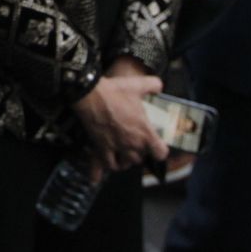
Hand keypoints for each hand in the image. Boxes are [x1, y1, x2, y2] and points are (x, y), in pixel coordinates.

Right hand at [70, 58, 168, 173]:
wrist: (90, 94)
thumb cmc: (114, 91)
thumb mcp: (137, 84)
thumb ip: (153, 85)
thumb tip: (160, 86)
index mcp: (145, 132)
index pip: (160, 153)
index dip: (159, 150)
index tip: (155, 145)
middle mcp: (132, 144)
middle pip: (141, 159)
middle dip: (139, 152)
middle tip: (136, 143)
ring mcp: (116, 147)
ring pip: (125, 163)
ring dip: (126, 160)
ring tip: (123, 153)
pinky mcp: (101, 148)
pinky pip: (106, 165)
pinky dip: (107, 167)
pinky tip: (107, 166)